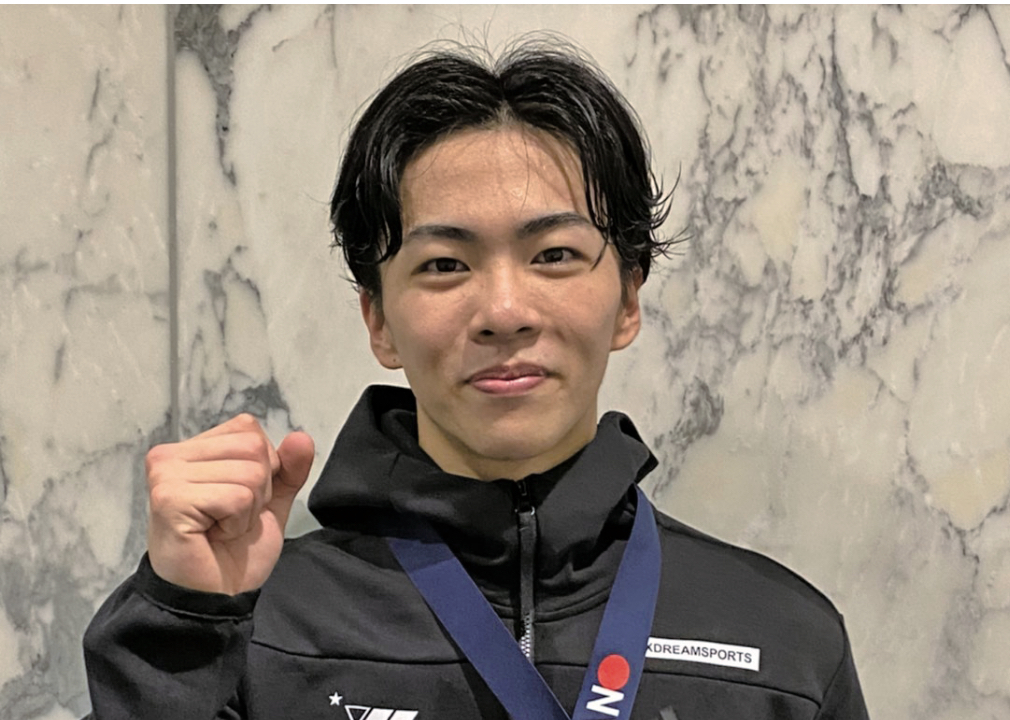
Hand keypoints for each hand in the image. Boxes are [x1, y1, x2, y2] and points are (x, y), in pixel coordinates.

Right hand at [145, 414, 314, 595]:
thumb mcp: (270, 501)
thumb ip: (288, 468)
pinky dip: (237, 522)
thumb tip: (301, 438)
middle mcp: (170, 456)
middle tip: (229, 519)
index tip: (238, 501)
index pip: (248, 429)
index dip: (262, 468)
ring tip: (221, 528)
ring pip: (249, 472)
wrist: (215, 597)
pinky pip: (236, 496)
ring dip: (248, 510)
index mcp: (191, 450)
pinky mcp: (169, 499)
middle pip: (253, 446)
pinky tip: (213, 536)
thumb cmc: (232, 551)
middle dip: (258, 489)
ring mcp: (166, 476)